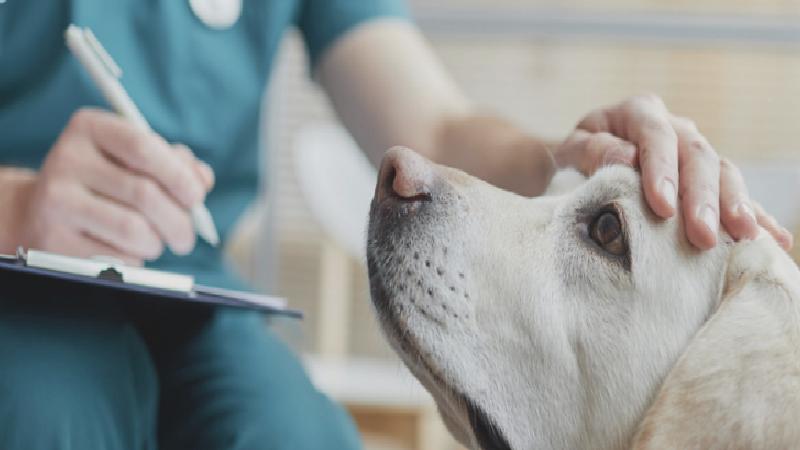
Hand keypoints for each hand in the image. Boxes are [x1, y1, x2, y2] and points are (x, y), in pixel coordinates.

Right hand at [9, 108, 213, 264]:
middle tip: (186, 237)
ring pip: (133, 230)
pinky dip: (134, 259)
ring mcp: (56, 200)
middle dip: (179, 222)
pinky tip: (125, 251)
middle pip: (144, 194)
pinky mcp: (54, 240)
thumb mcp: (134, 160)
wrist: (40, 212)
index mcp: (90, 128)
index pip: (143, 147)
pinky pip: (115, 257)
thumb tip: (203, 180)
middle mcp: (67, 158)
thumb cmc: (105, 183)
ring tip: (154, 242)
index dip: (179, 176)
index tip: (197, 198)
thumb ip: (175, 164)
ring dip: (156, 243)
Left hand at [554, 94, 791, 249]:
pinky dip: (757, 217)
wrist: (578, 166)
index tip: (662, 207)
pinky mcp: (706, 180)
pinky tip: (775, 241)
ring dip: (735, 205)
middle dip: (703, 197)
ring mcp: (694, 153)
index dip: (662, 170)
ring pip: (723, 172)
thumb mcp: (571, 150)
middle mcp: (674, 127)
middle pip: (697, 156)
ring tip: (744, 236)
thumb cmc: (573, 159)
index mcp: (639, 113)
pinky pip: (736, 196)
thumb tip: (627, 157)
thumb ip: (592, 150)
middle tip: (703, 235)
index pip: (656, 137)